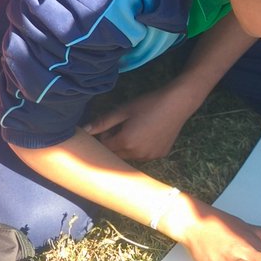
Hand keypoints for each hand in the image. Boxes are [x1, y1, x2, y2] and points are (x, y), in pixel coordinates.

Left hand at [83, 80, 201, 160]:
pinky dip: (142, 148)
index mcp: (126, 142)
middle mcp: (138, 154)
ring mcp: (150, 156)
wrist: (176, 104)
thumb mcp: (123, 110)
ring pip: (130, 156)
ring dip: (128, 147)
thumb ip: (103, 122)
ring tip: (137, 129)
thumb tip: (84, 130)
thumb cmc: (148, 104)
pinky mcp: (160, 154)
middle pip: (117, 154)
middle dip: (115, 143)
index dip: (105, 135)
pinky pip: (144, 155)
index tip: (113, 124)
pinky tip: (149, 133)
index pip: (105, 146)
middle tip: (124, 126)